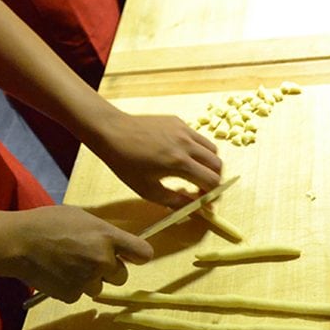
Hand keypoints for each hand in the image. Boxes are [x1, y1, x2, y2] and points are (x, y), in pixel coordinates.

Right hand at [12, 205, 152, 302]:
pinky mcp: (72, 294)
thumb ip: (101, 231)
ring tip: (67, 264)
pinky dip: (71, 286)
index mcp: (107, 236)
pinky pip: (80, 293)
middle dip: (109, 269)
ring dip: (89, 279)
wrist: (18, 243)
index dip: (138, 255)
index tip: (133, 256)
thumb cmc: (47, 222)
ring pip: (99, 287)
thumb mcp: (80, 216)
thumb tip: (115, 244)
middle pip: (122, 275)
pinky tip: (57, 273)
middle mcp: (102, 260)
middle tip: (88, 257)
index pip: (143, 252)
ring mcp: (88, 280)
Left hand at [86, 109, 222, 206]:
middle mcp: (186, 144)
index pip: (212, 181)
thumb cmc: (125, 163)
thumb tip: (196, 209)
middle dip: (214, 179)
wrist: (112, 131)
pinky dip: (197, 149)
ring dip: (208, 163)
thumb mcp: (147, 190)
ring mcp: (183, 129)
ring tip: (194, 172)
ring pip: (211, 148)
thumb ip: (175, 201)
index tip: (205, 202)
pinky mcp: (177, 121)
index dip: (212, 195)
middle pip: (217, 164)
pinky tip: (180, 155)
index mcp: (179, 162)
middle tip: (201, 189)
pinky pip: (197, 137)